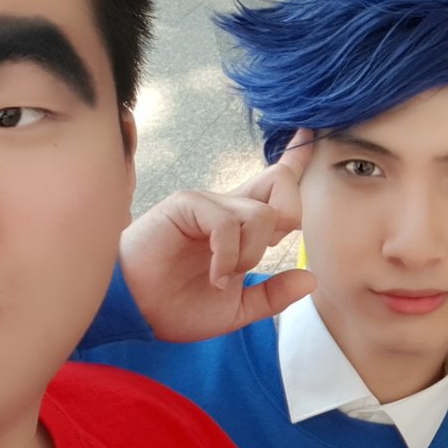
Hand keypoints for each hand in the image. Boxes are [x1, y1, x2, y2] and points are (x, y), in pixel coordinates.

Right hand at [116, 134, 316, 341]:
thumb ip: (273, 295)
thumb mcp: (237, 309)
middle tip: (270, 247)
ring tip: (224, 277)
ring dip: (251, 254)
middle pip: (281, 182)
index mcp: (242, 226)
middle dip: (291, 214)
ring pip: (260, 213)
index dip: (295, 159)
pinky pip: (226, 223)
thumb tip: (310, 278)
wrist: (137, 315)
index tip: (307, 132)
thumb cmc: (178, 306)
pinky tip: (214, 275)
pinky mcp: (186, 206)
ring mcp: (208, 204)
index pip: (276, 186)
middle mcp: (228, 208)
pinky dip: (227, 256)